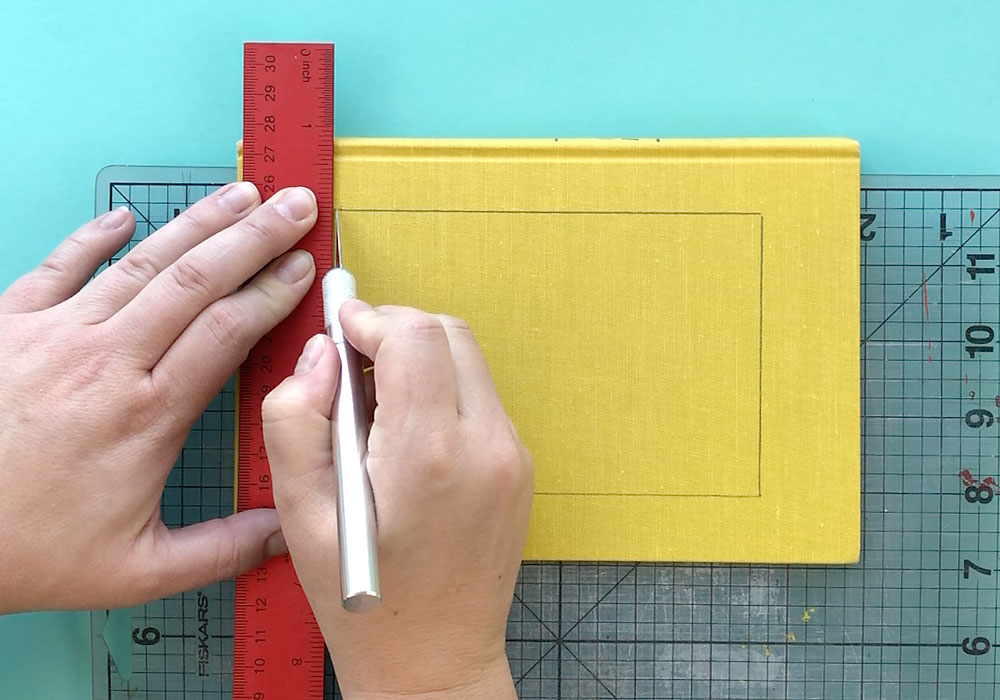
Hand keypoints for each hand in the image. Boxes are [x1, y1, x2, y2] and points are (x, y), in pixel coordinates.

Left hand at [0, 183, 318, 611]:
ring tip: (240, 195)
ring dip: (197, 223)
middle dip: (254, 236)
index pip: (228, 330)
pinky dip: (93, 236)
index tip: (305, 265)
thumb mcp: (138, 571)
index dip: (273, 291)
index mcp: (147, 413)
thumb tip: (288, 534)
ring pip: (141, 262)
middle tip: (294, 205)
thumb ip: (223, 549)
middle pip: (197, 280)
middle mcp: (107, 361)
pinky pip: (58, 265)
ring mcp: (54, 336)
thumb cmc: (29, 551)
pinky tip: (123, 215)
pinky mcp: (8, 325)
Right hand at [262, 302, 532, 699]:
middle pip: (448, 333)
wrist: (434, 663)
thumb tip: (320, 354)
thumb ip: (297, 420)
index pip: (414, 334)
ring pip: (469, 360)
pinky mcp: (519, 466)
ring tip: (374, 407)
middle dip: (396, 332)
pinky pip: (480, 397)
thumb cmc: (365, 601)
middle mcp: (486, 445)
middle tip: (351, 368)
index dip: (369, 320)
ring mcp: (512, 455)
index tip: (339, 332)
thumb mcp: (301, 515)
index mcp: (430, 454)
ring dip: (420, 360)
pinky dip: (442, 391)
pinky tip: (407, 434)